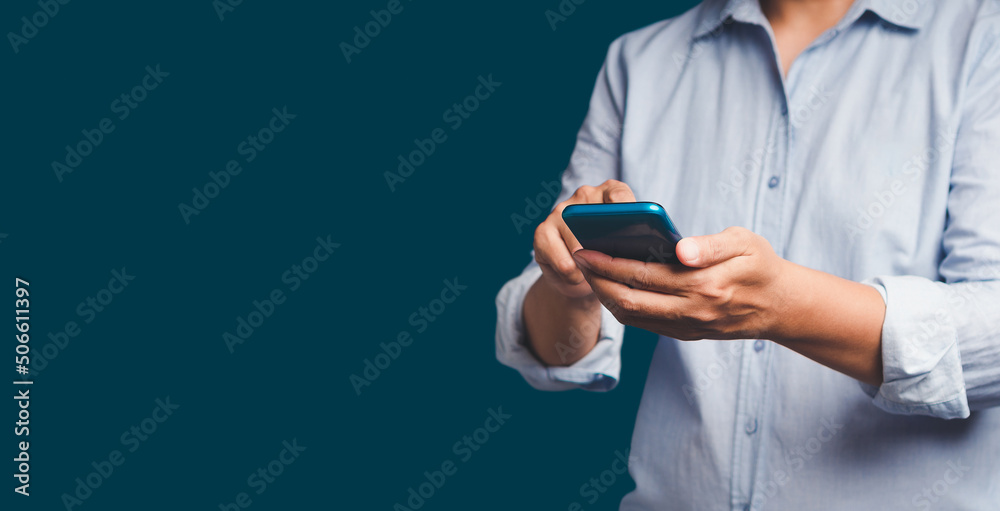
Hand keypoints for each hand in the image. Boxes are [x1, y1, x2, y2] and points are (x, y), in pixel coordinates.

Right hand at [533, 180, 635, 298]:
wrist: (576, 275)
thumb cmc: (608, 257)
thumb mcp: (627, 246)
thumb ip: (633, 238)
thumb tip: (639, 248)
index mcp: (609, 192)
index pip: (619, 195)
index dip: (627, 211)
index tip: (635, 227)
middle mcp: (583, 195)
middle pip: (597, 222)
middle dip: (608, 249)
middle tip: (614, 265)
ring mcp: (559, 211)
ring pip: (579, 247)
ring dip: (590, 268)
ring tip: (593, 271)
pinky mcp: (542, 232)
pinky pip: (564, 263)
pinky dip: (574, 276)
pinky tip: (575, 274)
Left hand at [572, 227, 791, 340]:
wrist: (781, 307)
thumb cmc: (760, 266)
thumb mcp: (745, 244)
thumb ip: (711, 245)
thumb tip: (680, 249)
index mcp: (704, 285)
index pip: (643, 274)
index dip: (609, 263)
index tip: (585, 248)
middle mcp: (692, 311)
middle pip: (629, 300)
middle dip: (597, 280)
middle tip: (577, 258)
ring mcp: (687, 327)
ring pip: (632, 316)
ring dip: (605, 296)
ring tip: (589, 272)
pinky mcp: (686, 334)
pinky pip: (644, 324)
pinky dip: (621, 307)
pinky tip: (611, 287)